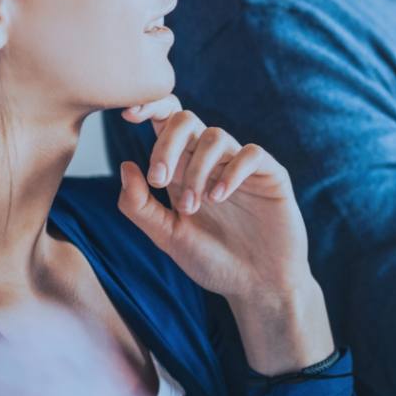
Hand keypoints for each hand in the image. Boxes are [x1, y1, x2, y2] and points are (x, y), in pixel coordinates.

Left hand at [118, 96, 332, 373]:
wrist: (258, 287)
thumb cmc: (213, 262)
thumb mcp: (168, 238)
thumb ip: (140, 206)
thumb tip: (126, 165)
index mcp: (183, 170)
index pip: (166, 123)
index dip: (149, 108)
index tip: (127, 115)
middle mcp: (211, 162)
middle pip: (186, 120)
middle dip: (167, 145)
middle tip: (158, 181)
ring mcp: (241, 166)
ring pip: (215, 136)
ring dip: (196, 170)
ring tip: (194, 206)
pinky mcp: (270, 175)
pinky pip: (250, 154)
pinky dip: (231, 171)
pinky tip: (220, 197)